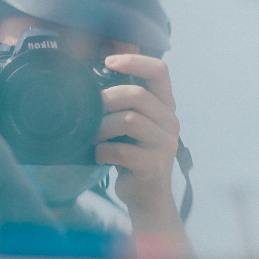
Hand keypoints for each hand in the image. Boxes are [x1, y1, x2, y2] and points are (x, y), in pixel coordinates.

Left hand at [94, 54, 187, 243]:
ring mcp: (165, 144)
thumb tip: (88, 76)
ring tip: (92, 137)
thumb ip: (121, 103)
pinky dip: (102, 152)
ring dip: (101, 127)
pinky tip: (99, 156)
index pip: (159, 70)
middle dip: (106, 100)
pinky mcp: (153, 166)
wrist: (145, 197)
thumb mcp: (130, 124)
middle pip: (137, 95)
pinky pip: (121, 151)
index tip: (108, 61)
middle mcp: (170, 121)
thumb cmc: (131, 154)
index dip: (134, 61)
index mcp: (165, 106)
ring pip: (128, 120)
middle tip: (89, 112)